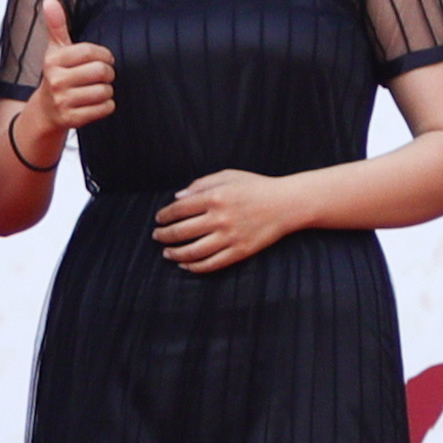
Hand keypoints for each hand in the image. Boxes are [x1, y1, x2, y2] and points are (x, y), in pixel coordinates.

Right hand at [22, 0, 116, 150]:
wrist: (46, 110)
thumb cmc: (57, 74)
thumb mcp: (55, 50)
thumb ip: (56, 25)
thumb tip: (49, 0)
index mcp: (53, 61)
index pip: (90, 52)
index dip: (104, 55)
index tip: (104, 58)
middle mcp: (56, 81)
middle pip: (101, 71)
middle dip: (108, 73)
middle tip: (103, 75)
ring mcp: (63, 101)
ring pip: (105, 91)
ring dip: (107, 90)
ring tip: (98, 89)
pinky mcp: (72, 119)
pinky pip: (104, 108)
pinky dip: (107, 105)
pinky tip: (97, 102)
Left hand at [153, 171, 302, 273]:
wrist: (286, 204)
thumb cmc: (255, 186)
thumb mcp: (228, 175)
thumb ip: (201, 183)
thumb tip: (177, 197)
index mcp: (215, 196)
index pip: (179, 209)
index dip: (164, 216)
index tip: (159, 219)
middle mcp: (220, 218)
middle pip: (182, 232)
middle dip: (164, 235)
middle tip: (157, 236)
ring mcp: (230, 237)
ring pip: (193, 251)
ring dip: (175, 254)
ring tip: (167, 253)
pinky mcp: (239, 251)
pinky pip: (211, 264)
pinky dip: (194, 267)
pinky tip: (185, 265)